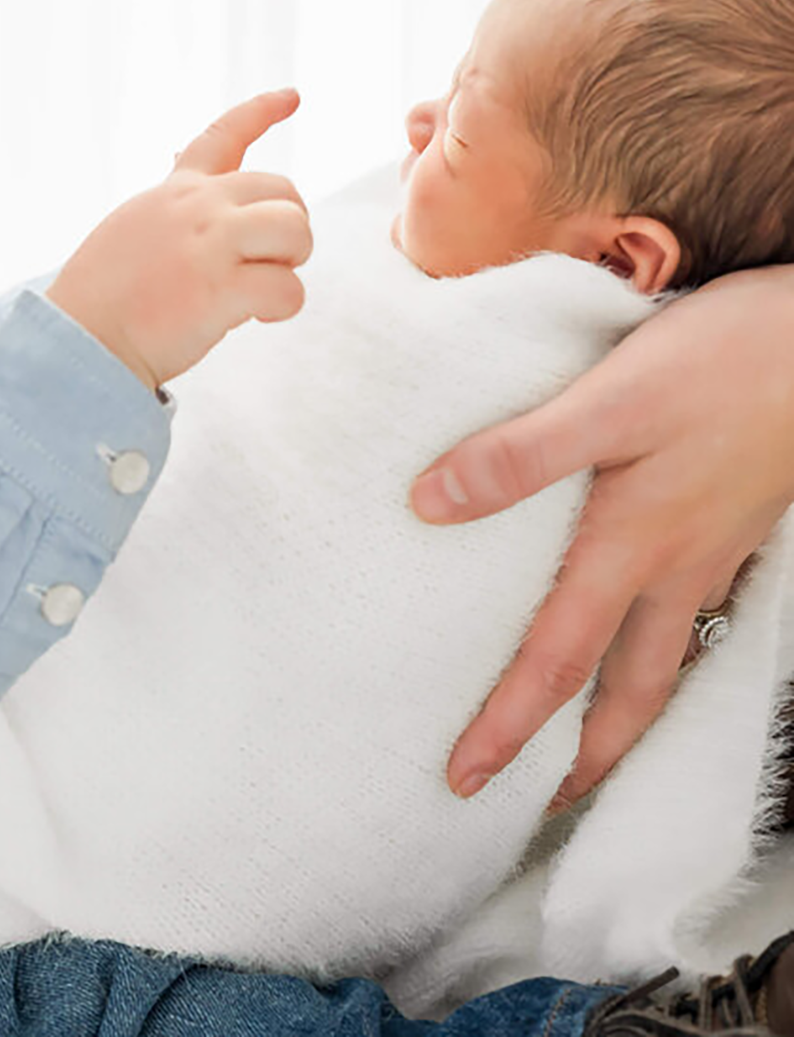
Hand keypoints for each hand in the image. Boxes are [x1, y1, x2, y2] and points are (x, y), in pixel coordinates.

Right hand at [45, 88, 311, 390]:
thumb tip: (223, 217)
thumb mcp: (136, 230)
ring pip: (296, 230)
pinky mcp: (222, 288)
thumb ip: (177, 215)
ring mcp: (211, 243)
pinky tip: (256, 316)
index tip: (292, 96)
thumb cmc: (106, 297)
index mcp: (176, 193)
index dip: (262, 111)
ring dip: (292, 262)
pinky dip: (283, 307)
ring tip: (264, 286)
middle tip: (270, 262)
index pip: (224, 136)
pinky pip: (289, 289)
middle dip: (292, 229)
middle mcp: (198, 207)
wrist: (79, 337)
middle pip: (285, 191)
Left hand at [408, 263, 793, 805]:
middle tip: (541, 802)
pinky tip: (646, 620)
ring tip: (592, 740)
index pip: (557, 660)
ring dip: (625, 712)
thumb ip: (522, 455)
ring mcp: (713, 545)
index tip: (466, 781)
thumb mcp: (612, 400)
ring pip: (666, 654)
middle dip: (583, 757)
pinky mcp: (735, 516)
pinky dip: (661, 640)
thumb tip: (429, 505)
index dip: (510, 726)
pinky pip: (693, 609)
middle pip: (629, 689)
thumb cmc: (726, 362)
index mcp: (631, 546)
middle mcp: (675, 563)